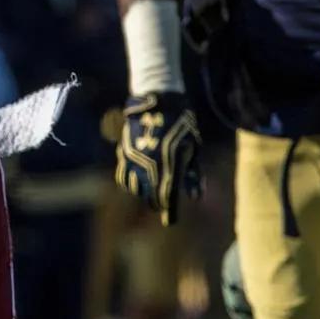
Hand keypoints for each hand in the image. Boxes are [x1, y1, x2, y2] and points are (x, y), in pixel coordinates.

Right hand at [114, 90, 200, 223]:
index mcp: (169, 163)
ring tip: (150, 190)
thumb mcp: (193, 147)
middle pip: (150, 195)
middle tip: (162, 204)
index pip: (167, 196)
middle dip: (157, 202)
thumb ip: (193, 173)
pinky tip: (138, 178)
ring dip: (143, 192)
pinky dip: (130, 181)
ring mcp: (134, 157)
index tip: (170, 221)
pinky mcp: (124, 150)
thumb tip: (195, 197)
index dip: (169, 211)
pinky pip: (123, 175)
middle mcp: (150, 163)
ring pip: (134, 188)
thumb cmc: (182, 122)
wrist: (159, 97)